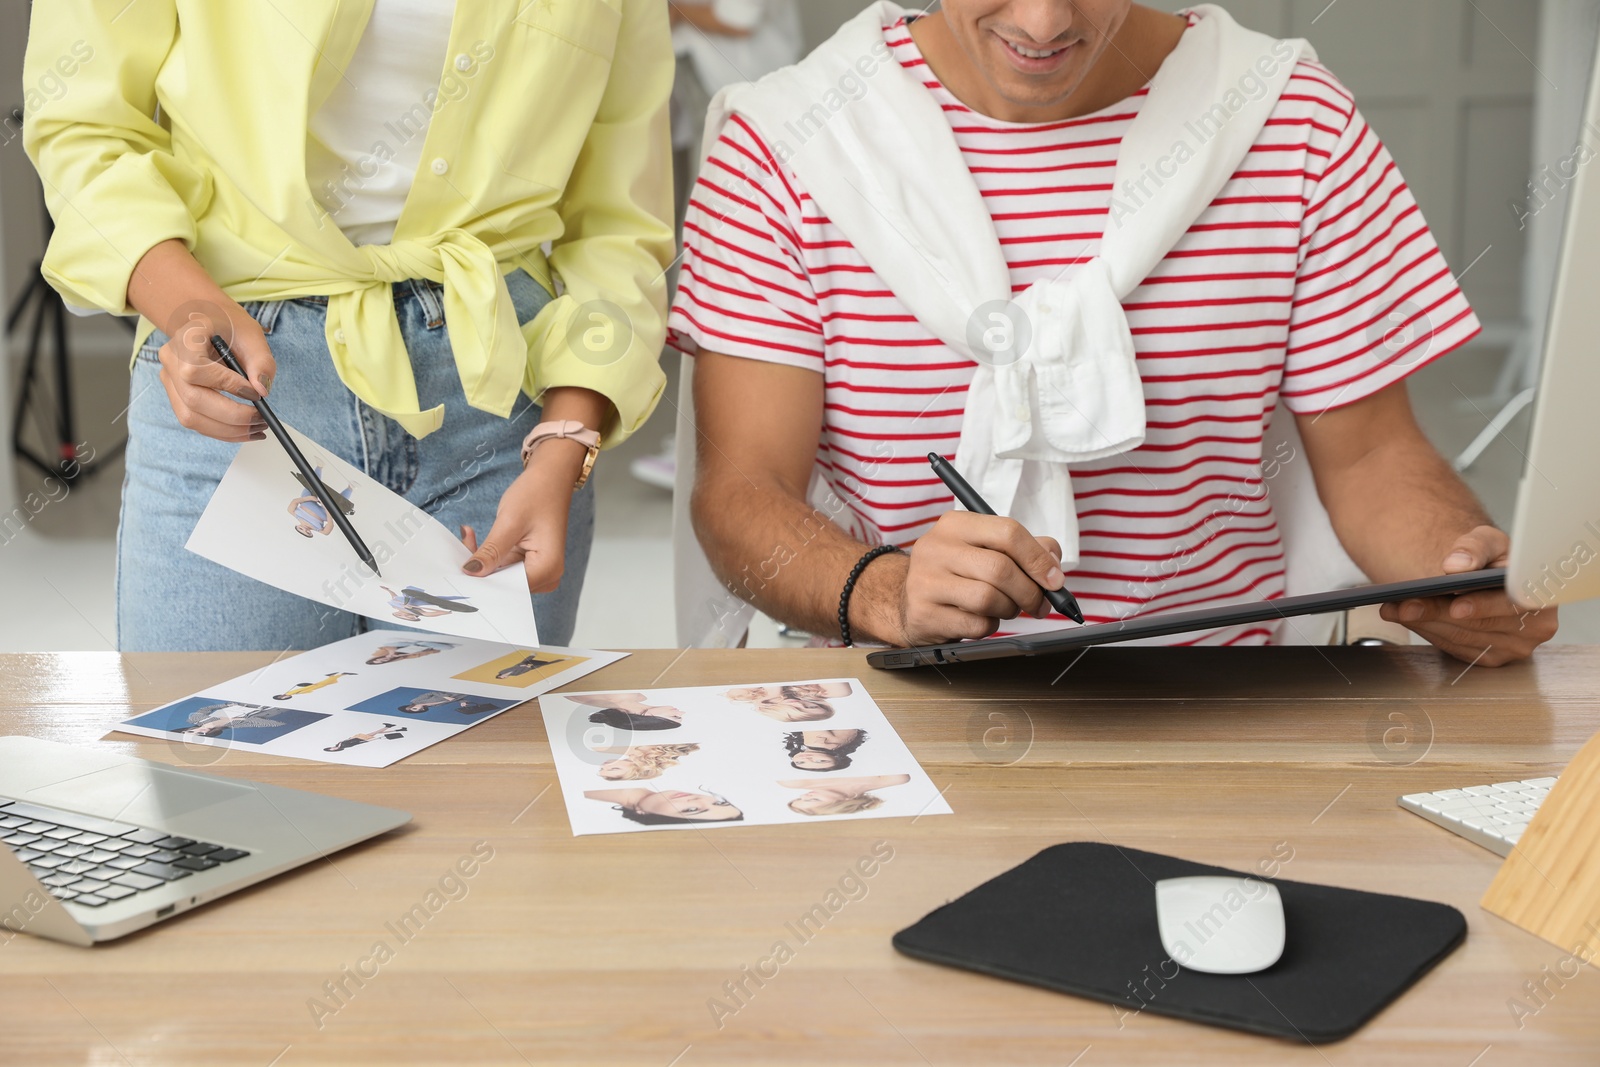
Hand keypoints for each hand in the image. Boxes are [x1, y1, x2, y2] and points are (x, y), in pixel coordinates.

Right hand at [129, 240, 275, 442]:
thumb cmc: (229, 326)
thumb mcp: (251, 334)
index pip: (196, 371)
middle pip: (193, 400)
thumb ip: (261, 361)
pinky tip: (244, 430)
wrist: (208, 322)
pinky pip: (195, 422)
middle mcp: (170, 361)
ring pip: (191, 418)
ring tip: (257, 429)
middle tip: (262, 420)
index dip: (227, 386)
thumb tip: (262, 391)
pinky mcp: (177, 397)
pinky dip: (221, 431)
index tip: (255, 394)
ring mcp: (169, 381)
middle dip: (232, 416)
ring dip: (227, 431)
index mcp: (185, 339)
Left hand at [459, 440, 583, 593]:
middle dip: (479, 570)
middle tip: (460, 548)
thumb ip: (491, 551)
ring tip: (468, 538)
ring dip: (480, 561)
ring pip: (499, 577)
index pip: (509, 588)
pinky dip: (486, 556)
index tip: (460, 571)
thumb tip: (471, 572)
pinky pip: (501, 567)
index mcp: (548, 568)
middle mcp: (546, 575)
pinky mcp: (527, 563)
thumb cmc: (538, 494)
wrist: (550, 478)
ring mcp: (537, 570)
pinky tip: (474, 539)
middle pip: (504, 585)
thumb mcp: (510, 522)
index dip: (483, 582)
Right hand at [889, 511, 1063, 644]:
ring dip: (1009, 609)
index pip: (1008, 532)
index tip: (1054, 580)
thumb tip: (1052, 565)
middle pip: (1000, 568)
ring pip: (989, 598)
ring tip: (1006, 609)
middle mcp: (936, 547)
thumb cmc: (956, 573)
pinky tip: (982, 619)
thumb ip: (1024, 549)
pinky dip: (990, 626)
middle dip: (1029, 591)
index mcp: (955, 524)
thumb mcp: (984, 549)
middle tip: (1038, 604)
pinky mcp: (924, 613)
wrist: (906, 601)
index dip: (1037, 559)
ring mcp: (926, 581)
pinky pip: (975, 624)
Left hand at [1379, 525, 1557, 665]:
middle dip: (1438, 613)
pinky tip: (1406, 617)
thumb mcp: (1487, 540)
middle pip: (1480, 624)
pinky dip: (1427, 632)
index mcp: (1542, 593)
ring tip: (1395, 608)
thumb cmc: (1491, 558)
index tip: (1455, 605)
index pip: (1513, 603)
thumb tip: (1457, 565)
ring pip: (1462, 638)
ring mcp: (1515, 646)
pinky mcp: (1491, 658)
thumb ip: (1474, 547)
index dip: (1484, 606)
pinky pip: (1454, 648)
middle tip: (1404, 604)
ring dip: (1425, 623)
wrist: (1485, 578)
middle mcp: (1537, 626)